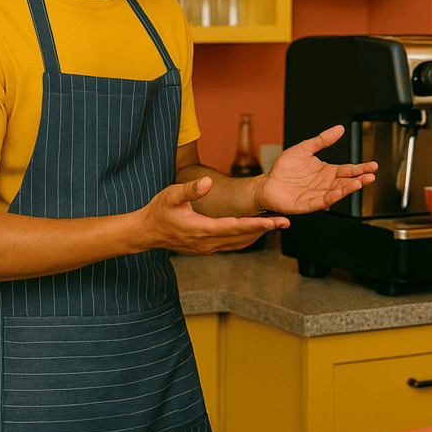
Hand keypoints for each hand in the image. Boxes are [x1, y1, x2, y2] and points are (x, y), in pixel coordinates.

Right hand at [142, 177, 289, 254]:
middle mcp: (207, 243)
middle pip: (242, 237)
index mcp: (201, 229)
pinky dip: (246, 237)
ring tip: (277, 225)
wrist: (145, 232)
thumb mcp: (171, 195)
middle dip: (265, 229)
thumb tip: (208, 182)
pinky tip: (256, 230)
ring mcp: (207, 248)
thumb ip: (191, 190)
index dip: (256, 224)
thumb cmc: (158, 211)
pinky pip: (231, 244)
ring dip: (257, 234)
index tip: (273, 221)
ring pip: (238, 243)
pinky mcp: (206, 248)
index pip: (235, 227)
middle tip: (285, 222)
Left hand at [257, 125, 377, 214]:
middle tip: (371, 176)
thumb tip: (339, 129)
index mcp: (327, 171)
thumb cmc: (285, 168)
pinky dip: (331, 197)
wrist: (267, 183)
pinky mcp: (307, 204)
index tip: (373, 165)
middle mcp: (325, 184)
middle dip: (360, 179)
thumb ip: (322, 140)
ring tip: (359, 183)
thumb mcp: (305, 148)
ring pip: (337, 192)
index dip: (361, 168)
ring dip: (349, 188)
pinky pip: (322, 201)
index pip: (348, 169)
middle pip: (347, 182)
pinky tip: (339, 192)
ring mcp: (318, 194)